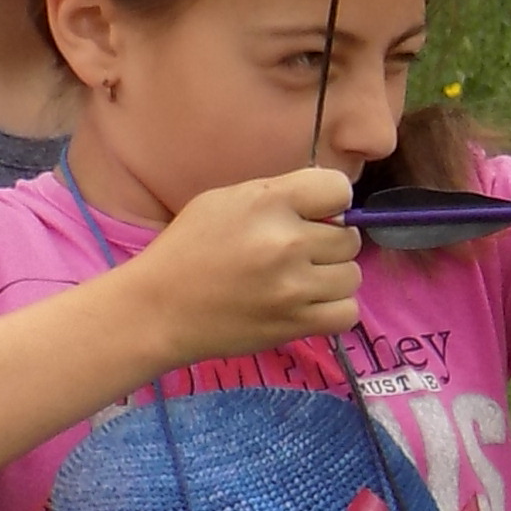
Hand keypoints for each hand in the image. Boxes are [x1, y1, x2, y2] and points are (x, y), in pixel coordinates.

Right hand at [123, 167, 360, 362]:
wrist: (158, 309)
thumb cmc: (188, 249)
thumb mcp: (225, 200)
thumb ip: (279, 196)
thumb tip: (330, 202)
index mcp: (268, 202)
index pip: (339, 187)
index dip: (330, 201)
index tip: (313, 214)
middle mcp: (287, 242)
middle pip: (348, 237)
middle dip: (328, 243)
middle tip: (297, 253)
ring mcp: (294, 287)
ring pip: (352, 275)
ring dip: (332, 277)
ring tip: (300, 280)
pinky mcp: (295, 324)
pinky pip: (347, 312)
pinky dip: (334, 309)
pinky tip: (308, 303)